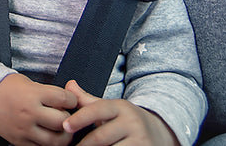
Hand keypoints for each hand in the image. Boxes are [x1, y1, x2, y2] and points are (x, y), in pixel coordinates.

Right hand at [0, 72, 76, 145]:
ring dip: (62, 136)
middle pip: (63, 122)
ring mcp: (24, 129)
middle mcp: (30, 113)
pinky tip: (47, 136)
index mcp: (33, 94)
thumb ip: (47, 92)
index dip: (72, 100)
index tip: (71, 100)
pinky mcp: (19, 141)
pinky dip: (48, 144)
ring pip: (55, 141)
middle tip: (67, 116)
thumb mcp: (28, 83)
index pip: (65, 99)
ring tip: (61, 130)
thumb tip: (68, 100)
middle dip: (69, 119)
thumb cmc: (6, 87)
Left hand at [61, 80, 179, 145]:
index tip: (65, 126)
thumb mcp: (110, 109)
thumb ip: (88, 101)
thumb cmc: (126, 122)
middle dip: (84, 144)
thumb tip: (69, 85)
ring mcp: (140, 140)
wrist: (160, 133)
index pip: (97, 110)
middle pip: (100, 137)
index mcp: (120, 107)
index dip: (79, 118)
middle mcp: (132, 122)